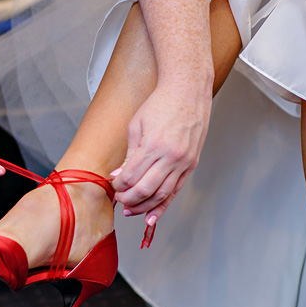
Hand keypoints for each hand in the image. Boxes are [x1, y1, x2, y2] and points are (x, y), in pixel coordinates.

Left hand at [111, 82, 210, 227]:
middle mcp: (171, 156)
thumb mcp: (137, 126)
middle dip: (130, 200)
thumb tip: (119, 177)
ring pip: (162, 195)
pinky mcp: (191, 164)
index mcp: (153, 145)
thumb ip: (129, 155)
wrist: (188, 91)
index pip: (131, 177)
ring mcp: (184, 162)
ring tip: (132, 211)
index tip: (114, 186)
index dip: (120, 186)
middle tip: (121, 201)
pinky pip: (176, 190)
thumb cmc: (161, 104)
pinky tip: (153, 215)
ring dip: (145, 207)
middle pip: (146, 190)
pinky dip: (164, 205)